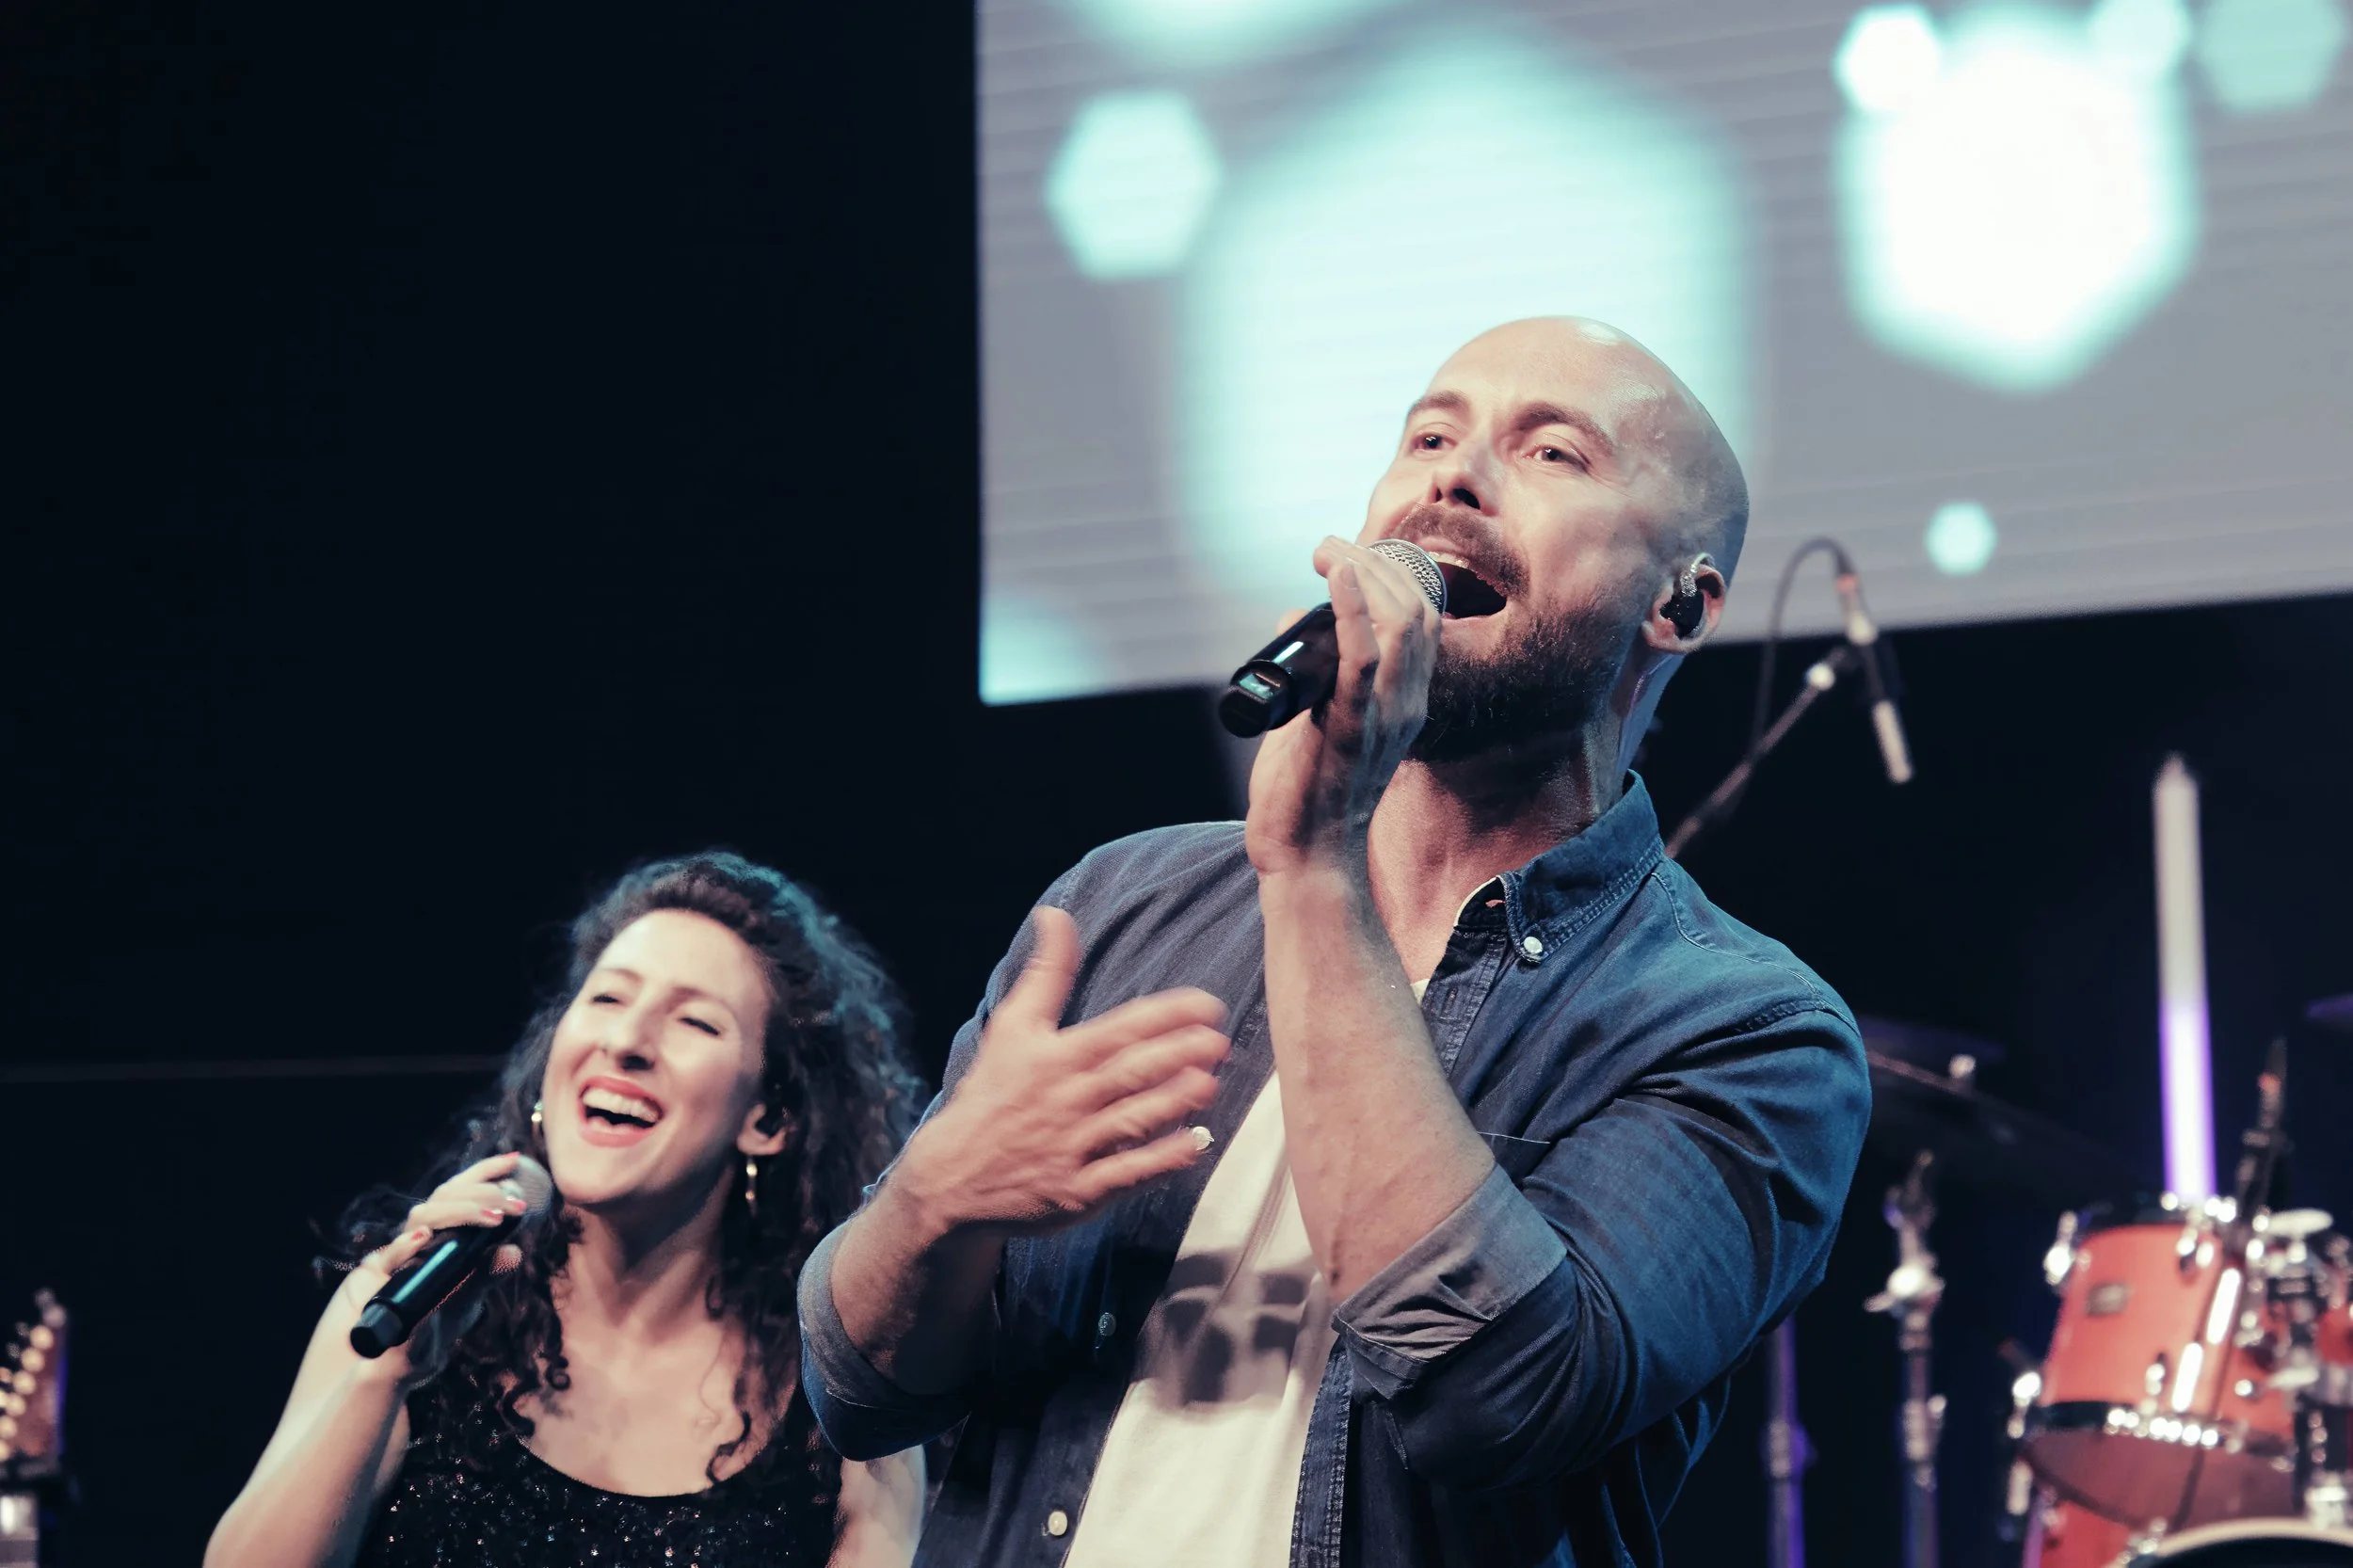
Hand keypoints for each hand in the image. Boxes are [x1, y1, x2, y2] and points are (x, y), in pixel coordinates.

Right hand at [341, 1150, 530, 1387]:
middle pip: (444, 1197)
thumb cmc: (429, 1329)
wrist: (390, 1366)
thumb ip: (485, 1275)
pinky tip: (424, 1238)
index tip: (515, 1158)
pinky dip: (406, 1245)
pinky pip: (390, 1257)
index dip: (484, 1171)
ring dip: (458, 1212)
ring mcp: (398, 1256)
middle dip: (481, 1193)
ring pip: (422, 1215)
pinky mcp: (376, 1279)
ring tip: (491, 1218)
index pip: (460, 1193)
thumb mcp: (464, 1301)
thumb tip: (515, 1251)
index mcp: (441, 1237)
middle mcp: (419, 1238)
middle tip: (515, 1204)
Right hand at [901, 908, 1229, 1234]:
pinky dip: (1160, 1161)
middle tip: (1219, 1040)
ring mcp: (1072, 1148)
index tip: (1207, 1005)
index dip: (1165, 1016)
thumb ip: (1046, 973)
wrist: (948, 1179)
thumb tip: (1056, 913)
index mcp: (1055, 1058)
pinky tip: (1194, 1145)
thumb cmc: (990, 1095)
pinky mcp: (1077, 1192)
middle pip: (1130, 1073)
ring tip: (1208, 1083)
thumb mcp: (1011, 1028)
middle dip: (1177, 1054)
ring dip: (1171, 1103)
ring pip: (1131, 1122)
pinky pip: (1125, 1175)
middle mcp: (1066, 1101)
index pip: (1118, 1030)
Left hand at [1246, 536, 1440, 877]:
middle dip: (1375, 561)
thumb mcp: (1315, 718)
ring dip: (1364, 575)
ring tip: (1328, 553)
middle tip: (1327, 546)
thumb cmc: (1304, 795)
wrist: (1303, 859)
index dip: (1393, 573)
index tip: (1344, 553)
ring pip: (1401, 625)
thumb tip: (1290, 615)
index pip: (1423, 619)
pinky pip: (1363, 660)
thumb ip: (1312, 669)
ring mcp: (1383, 719)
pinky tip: (1336, 578)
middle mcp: (1406, 706)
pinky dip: (1351, 611)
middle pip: (1417, 609)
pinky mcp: (1349, 731)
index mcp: (1405, 702)